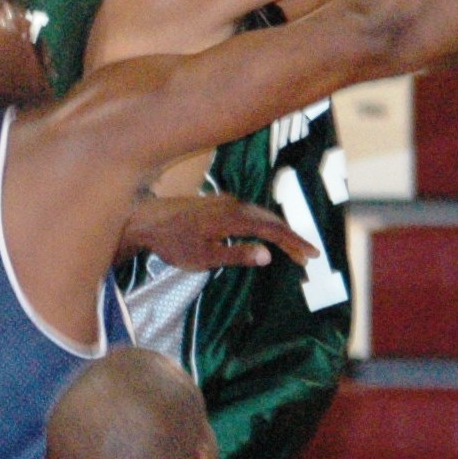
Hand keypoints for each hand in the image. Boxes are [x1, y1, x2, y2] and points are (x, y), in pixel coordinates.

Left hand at [123, 192, 317, 271]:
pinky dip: (266, 224)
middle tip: (307, 257)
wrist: (147, 219)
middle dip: (291, 238)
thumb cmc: (173, 243)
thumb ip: (237, 255)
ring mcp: (227, 201)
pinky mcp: (220, 203)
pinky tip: (267, 234)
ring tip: (292, 249)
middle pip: (272, 219)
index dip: (294, 242)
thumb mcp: (204, 257)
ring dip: (279, 231)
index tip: (311, 255)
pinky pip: (252, 212)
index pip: (272, 229)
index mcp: (233, 218)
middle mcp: (234, 205)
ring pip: (262, 214)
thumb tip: (268, 255)